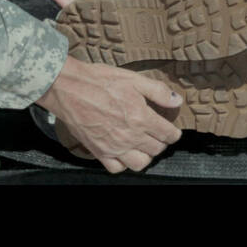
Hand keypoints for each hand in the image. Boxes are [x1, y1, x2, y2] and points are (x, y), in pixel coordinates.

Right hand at [38, 55, 182, 172]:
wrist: (68, 88)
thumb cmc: (99, 80)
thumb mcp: (132, 78)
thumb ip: (157, 91)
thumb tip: (177, 101)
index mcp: (140, 117)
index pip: (168, 134)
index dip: (174, 132)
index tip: (172, 130)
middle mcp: (129, 136)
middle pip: (156, 149)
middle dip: (161, 142)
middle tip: (157, 133)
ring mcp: (114, 147)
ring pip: (140, 163)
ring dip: (145, 155)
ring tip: (142, 144)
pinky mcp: (99, 152)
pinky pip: (117, 168)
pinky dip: (124, 163)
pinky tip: (123, 151)